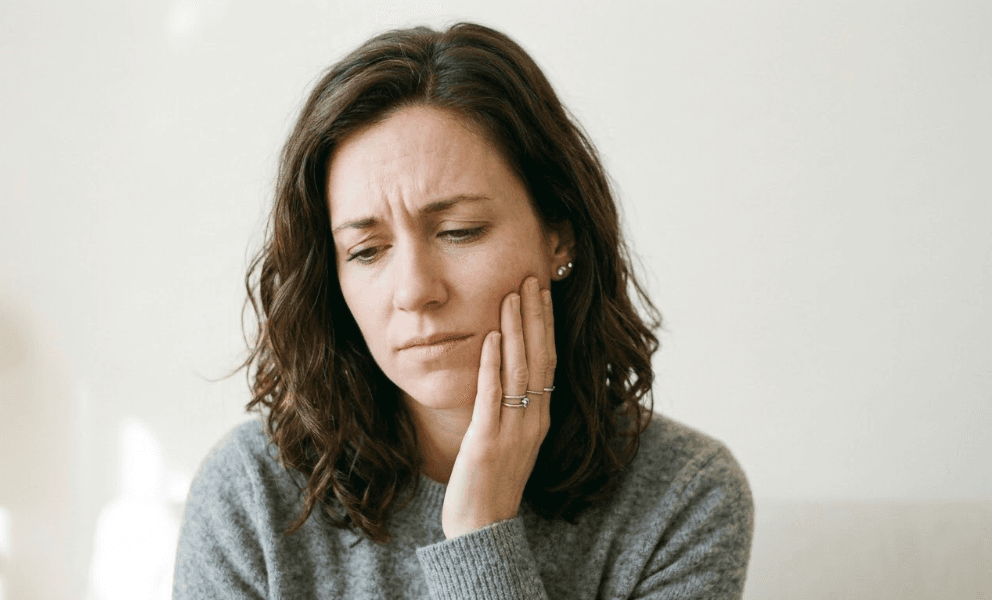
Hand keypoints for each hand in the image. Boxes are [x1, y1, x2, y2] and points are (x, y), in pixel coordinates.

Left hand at [441, 276, 555, 538]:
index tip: (541, 291)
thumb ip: (513, 410)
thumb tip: (507, 375)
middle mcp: (532, 422)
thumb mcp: (510, 443)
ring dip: (516, 330)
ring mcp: (512, 432)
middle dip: (535, 316)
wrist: (482, 531)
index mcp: (539, 419)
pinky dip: (492, 365)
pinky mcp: (485, 443)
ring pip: (519, 371)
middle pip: (539, 358)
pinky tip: (489, 338)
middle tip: (531, 278)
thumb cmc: (492, 486)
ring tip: (512, 295)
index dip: (545, 325)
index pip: (547, 362)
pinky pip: (492, 397)